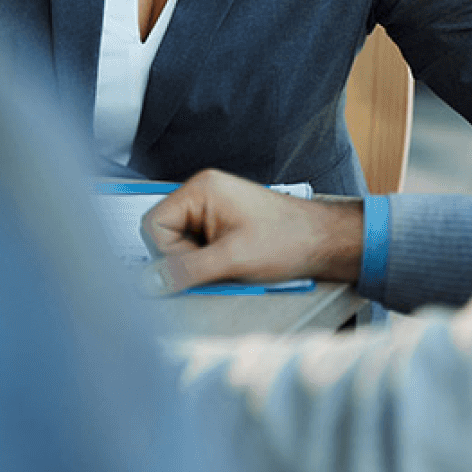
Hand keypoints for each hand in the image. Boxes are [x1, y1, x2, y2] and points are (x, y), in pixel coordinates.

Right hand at [140, 169, 363, 294]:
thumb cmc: (287, 240)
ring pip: (181, 246)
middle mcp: (202, 194)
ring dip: (198, 264)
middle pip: (164, 235)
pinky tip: (232, 267)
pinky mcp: (222, 225)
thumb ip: (186, 270)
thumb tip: (147, 282)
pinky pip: (198, 249)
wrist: (324, 241)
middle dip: (184, 259)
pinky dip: (209, 264)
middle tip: (216, 267)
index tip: (195, 265)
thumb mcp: (232, 259)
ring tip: (229, 267)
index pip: (153, 223)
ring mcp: (213, 209)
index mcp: (201, 190)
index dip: (168, 252)